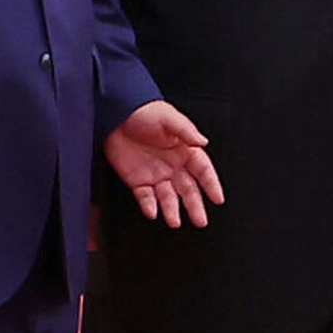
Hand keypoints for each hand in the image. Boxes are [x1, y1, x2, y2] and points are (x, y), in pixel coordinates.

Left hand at [105, 99, 223, 227]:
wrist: (115, 115)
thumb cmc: (144, 111)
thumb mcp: (168, 117)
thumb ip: (186, 130)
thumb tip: (203, 141)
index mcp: (185, 150)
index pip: (203, 170)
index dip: (211, 184)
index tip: (218, 198)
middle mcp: (173, 165)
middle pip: (188, 189)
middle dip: (195, 206)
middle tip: (201, 220)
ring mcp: (156, 174)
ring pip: (168, 197)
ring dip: (172, 210)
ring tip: (175, 222)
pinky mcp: (138, 180)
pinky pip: (145, 197)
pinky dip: (149, 205)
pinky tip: (153, 212)